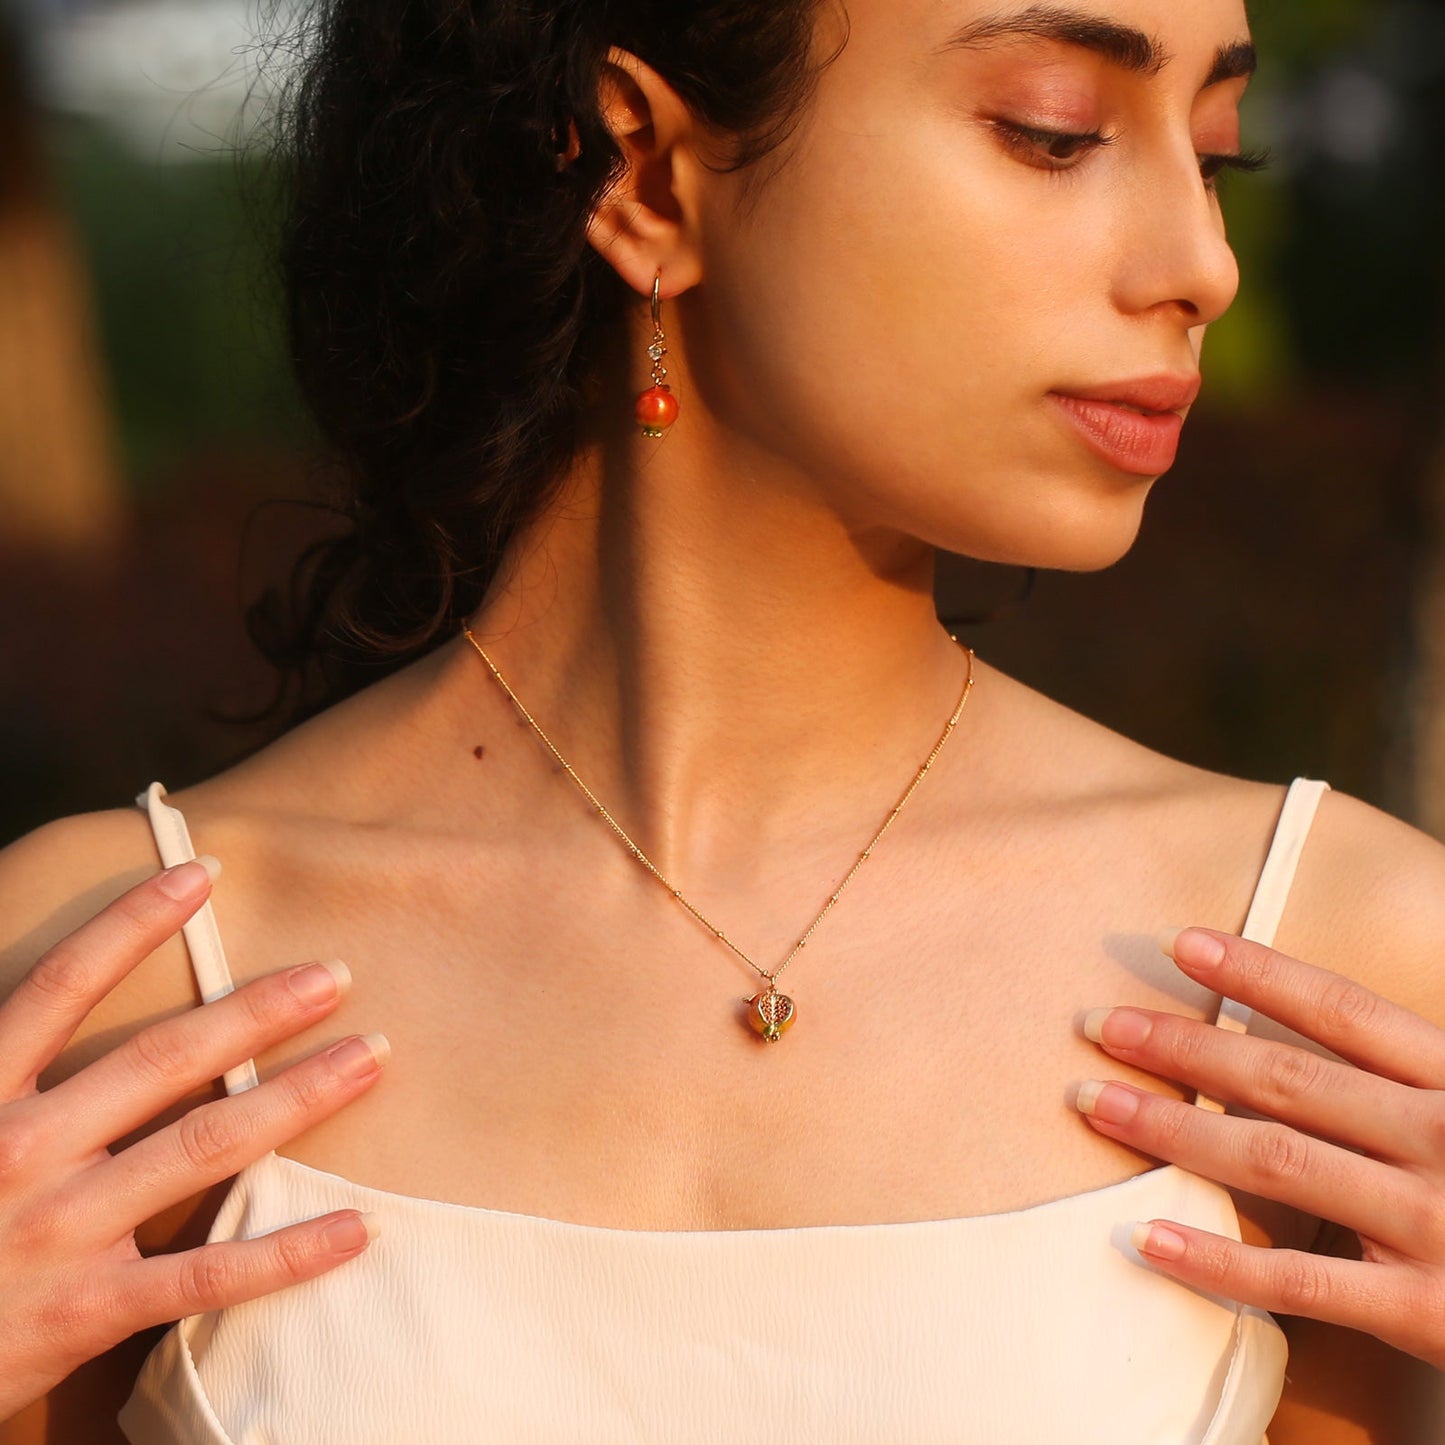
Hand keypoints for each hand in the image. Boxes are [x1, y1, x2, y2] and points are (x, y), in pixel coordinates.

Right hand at [0, 858, 388, 1419]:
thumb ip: (6, 1063)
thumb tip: (47, 997)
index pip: (61, 987)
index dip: (132, 925)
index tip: (202, 873)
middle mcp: (21, 1151)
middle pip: (162, 1060)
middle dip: (257, 1011)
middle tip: (337, 973)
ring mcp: (57, 1232)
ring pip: (202, 1147)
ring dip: (297, 1097)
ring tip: (370, 1057)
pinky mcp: (85, 1312)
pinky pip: (206, 1275)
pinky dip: (288, 1253)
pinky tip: (357, 1227)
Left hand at [1073, 926, 1444, 1370]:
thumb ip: (1416, 1067)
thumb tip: (1321, 1016)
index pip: (1346, 1011)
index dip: (1259, 971)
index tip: (1181, 941)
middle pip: (1289, 1079)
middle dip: (1185, 1046)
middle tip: (1099, 1024)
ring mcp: (1434, 1226)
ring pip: (1277, 1163)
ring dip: (1174, 1128)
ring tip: (1095, 1102)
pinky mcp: (1428, 1313)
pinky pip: (1301, 1283)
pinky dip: (1217, 1261)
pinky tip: (1145, 1236)